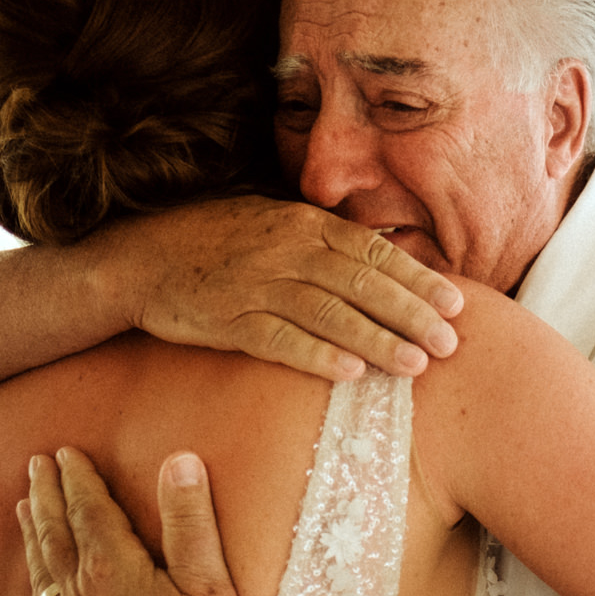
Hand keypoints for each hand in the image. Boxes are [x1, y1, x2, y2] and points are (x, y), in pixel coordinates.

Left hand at [18, 447, 288, 595]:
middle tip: (34, 463)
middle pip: (54, 535)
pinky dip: (35, 585)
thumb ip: (190, 518)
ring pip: (43, 573)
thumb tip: (179, 459)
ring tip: (22, 507)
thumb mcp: (211, 582)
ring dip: (32, 535)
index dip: (76, 477)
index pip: (87, 510)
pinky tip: (38, 581)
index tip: (66, 451)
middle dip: (44, 496)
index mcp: (112, 571)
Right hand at [110, 197, 464, 379]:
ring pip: (330, 314)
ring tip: (416, 366)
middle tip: (451, 342)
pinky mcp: (229, 321)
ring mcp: (256, 286)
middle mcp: (285, 250)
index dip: (418, 278)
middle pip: (362, 284)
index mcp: (302, 222)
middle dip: (412, 314)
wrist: (137, 258)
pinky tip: (351, 374)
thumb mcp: (271, 222)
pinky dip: (317, 356)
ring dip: (377, 341)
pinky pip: (280, 341)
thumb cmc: (212, 241)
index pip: (373, 251)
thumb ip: (322, 238)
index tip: (457, 302)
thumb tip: (381, 255)